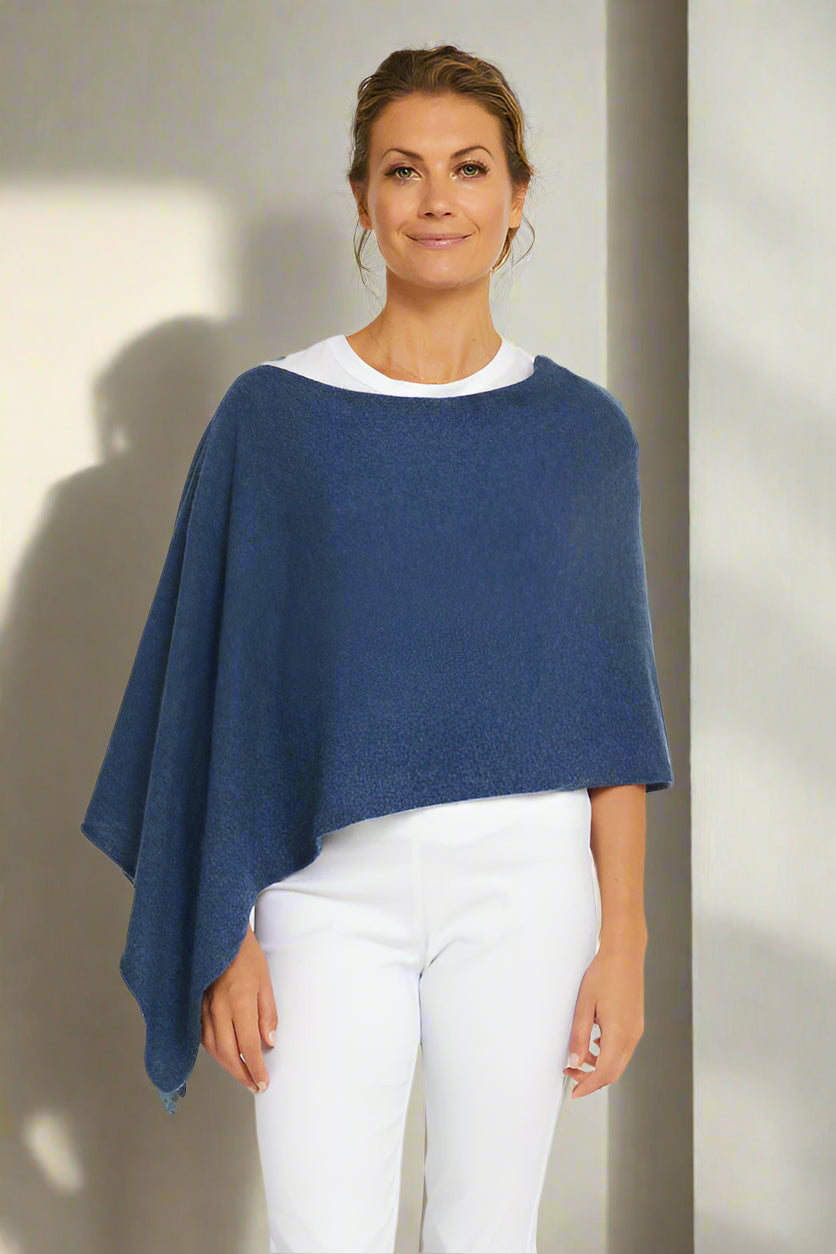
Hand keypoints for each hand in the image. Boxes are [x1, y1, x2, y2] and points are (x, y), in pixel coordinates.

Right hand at [200, 922, 277, 1094]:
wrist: (217, 933)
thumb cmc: (245, 953)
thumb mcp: (265, 981)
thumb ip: (267, 1013)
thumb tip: (269, 1042)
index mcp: (238, 1002)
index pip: (248, 1047)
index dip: (255, 1069)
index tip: (263, 1082)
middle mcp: (217, 1009)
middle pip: (228, 1054)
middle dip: (242, 1075)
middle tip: (254, 1085)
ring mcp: (203, 1008)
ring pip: (213, 1048)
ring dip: (227, 1066)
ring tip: (242, 1074)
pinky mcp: (195, 1005)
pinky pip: (203, 1036)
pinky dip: (214, 1051)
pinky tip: (224, 1054)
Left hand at [562, 940, 644, 1098]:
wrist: (625, 954)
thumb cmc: (604, 974)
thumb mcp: (584, 1005)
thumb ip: (579, 1036)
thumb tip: (575, 1061)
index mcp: (619, 1034)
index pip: (605, 1073)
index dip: (589, 1086)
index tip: (575, 1093)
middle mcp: (632, 1036)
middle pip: (614, 1072)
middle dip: (592, 1079)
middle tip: (571, 1075)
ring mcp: (636, 1030)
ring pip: (619, 1061)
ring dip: (600, 1066)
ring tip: (579, 1059)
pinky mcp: (636, 1023)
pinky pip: (623, 1048)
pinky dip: (608, 1054)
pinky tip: (594, 1043)